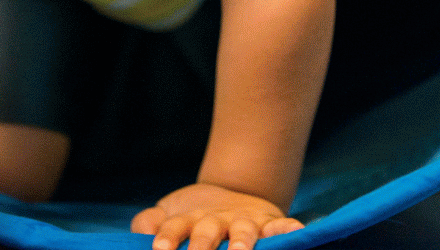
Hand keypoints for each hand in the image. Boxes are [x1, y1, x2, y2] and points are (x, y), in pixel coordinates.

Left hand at [131, 182, 302, 249]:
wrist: (231, 194)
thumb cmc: (192, 218)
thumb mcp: (169, 215)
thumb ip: (150, 221)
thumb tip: (142, 229)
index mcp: (189, 220)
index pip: (175, 227)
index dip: (167, 238)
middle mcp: (216, 220)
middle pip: (208, 230)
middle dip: (202, 245)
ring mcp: (243, 221)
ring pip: (243, 230)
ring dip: (242, 241)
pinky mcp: (267, 222)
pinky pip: (279, 225)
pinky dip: (288, 228)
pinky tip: (297, 231)